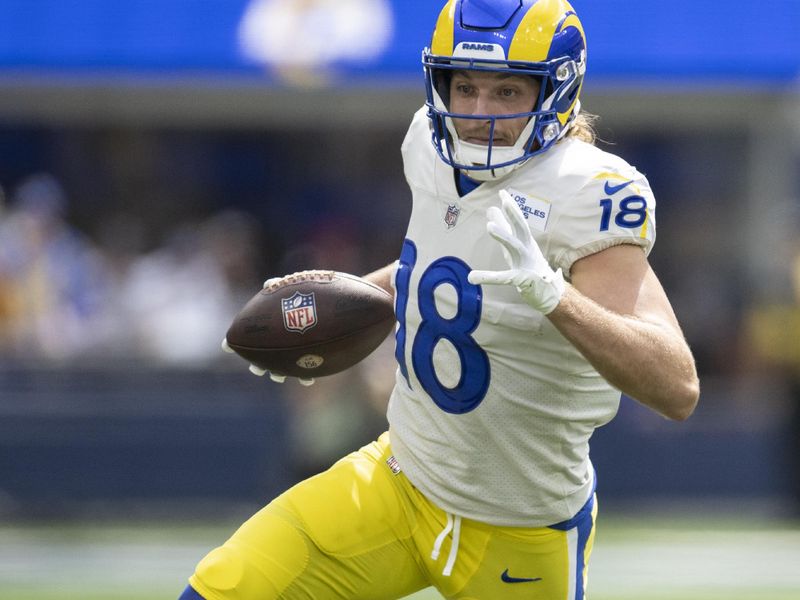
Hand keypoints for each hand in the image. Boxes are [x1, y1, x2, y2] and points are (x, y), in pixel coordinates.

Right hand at [223, 278, 315, 385]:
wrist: (332, 308)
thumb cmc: (307, 296)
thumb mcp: (291, 289)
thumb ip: (280, 286)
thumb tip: (269, 284)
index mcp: (270, 330)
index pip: (252, 339)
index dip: (236, 343)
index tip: (229, 347)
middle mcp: (280, 343)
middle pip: (264, 358)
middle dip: (258, 366)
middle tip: (257, 369)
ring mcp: (296, 353)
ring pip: (283, 370)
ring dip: (279, 375)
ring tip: (279, 378)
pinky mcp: (313, 359)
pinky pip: (308, 372)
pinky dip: (305, 377)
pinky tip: (306, 380)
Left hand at [467, 189, 564, 313]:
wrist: (549, 292)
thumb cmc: (529, 265)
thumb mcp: (514, 245)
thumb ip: (503, 228)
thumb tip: (491, 209)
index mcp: (525, 241)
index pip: (519, 221)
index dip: (512, 207)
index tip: (502, 193)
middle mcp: (527, 250)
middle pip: (522, 229)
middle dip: (515, 214)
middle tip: (505, 201)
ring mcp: (526, 264)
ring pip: (515, 247)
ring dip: (503, 236)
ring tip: (489, 227)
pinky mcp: (522, 280)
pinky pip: (503, 278)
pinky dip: (488, 278)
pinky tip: (473, 277)